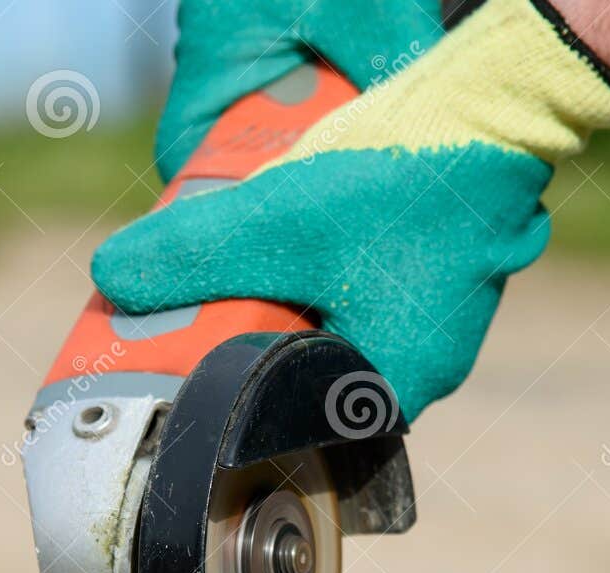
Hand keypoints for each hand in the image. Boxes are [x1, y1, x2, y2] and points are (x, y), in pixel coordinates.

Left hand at [95, 0, 609, 420]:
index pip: (299, 430)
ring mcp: (443, 318)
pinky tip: (296, 244)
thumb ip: (191, 255)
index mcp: (396, 384)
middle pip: (315, 382)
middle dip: (256, 353)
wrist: (497, 106)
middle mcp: (430, 365)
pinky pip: (368, 293)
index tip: (189, 384)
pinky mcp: (443, 272)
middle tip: (198, 329)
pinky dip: (325, 278)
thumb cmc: (404, 176)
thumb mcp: (277, 220)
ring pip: (340, 333)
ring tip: (240, 282)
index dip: (239, 408)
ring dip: (291, 311)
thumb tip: (112, 278)